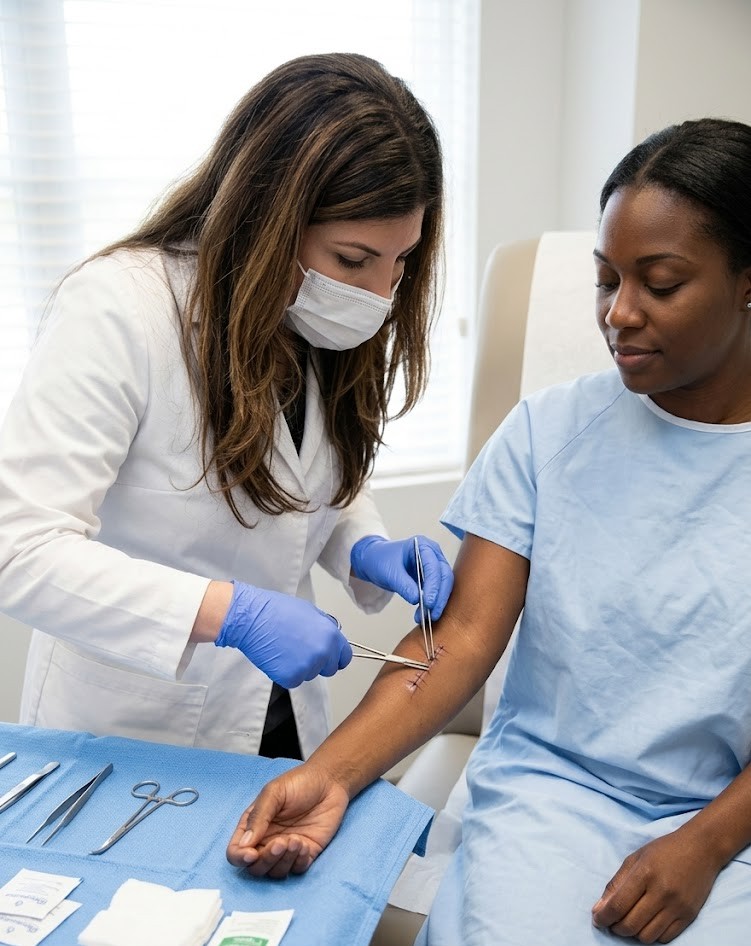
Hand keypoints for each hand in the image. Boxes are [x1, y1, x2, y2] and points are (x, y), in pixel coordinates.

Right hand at [215, 581, 351, 687]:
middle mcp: (323, 653)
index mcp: (331, 635)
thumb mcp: (310, 611)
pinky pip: (294, 680)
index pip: (345, 657)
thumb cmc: (277, 610)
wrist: (253, 618)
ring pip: (310, 674)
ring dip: (301, 667)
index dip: (336, 657)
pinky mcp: (291, 677)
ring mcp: (308, 667)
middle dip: (319, 663)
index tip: (329, 658)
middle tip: (300, 651)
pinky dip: (286, 672)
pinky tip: (277, 657)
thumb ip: (325, 628)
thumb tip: (331, 639)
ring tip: (285, 648)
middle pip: (329, 669)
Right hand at [226, 763, 348, 877]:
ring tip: (296, 840)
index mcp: (253, 826)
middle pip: (256, 867)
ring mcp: (287, 850)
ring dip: (284, 861)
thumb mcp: (274, 792)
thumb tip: (244, 844)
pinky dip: (299, 862)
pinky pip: (297, 870)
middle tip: (281, 843)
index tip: (251, 854)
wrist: (329, 781)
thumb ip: (258, 817)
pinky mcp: (306, 854)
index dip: (240, 857)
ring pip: (276, 872)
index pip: (236, 851)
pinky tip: (305, 845)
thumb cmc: (298, 782)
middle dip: (266, 860)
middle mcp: (267, 841)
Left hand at [350, 534, 453, 619]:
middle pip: (444, 576)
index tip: (428, 603)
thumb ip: (404, 585)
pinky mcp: (431, 577)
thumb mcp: (389, 573)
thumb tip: (418, 600)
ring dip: (437, 602)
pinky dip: (432, 603)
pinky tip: (423, 614)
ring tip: (424, 617)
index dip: (433, 585)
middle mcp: (433, 553)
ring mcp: (434, 565)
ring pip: (443, 585)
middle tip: (431, 614)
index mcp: (422, 545)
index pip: (433, 566)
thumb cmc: (381, 560)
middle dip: (439, 596)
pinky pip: (437, 591)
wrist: (375, 561)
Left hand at [591, 826, 721, 942]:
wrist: (701, 848)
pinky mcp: (689, 916)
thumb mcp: (635, 859)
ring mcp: (677, 906)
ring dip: (633, 934)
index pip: (618, 905)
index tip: (597, 919)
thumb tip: (599, 909)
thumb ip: (616, 884)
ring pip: (647, 936)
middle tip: (612, 922)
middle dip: (615, 928)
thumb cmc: (664, 850)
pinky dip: (652, 935)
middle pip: (630, 925)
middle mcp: (661, 892)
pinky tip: (647, 922)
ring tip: (630, 921)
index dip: (603, 917)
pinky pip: (665, 938)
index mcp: (644, 873)